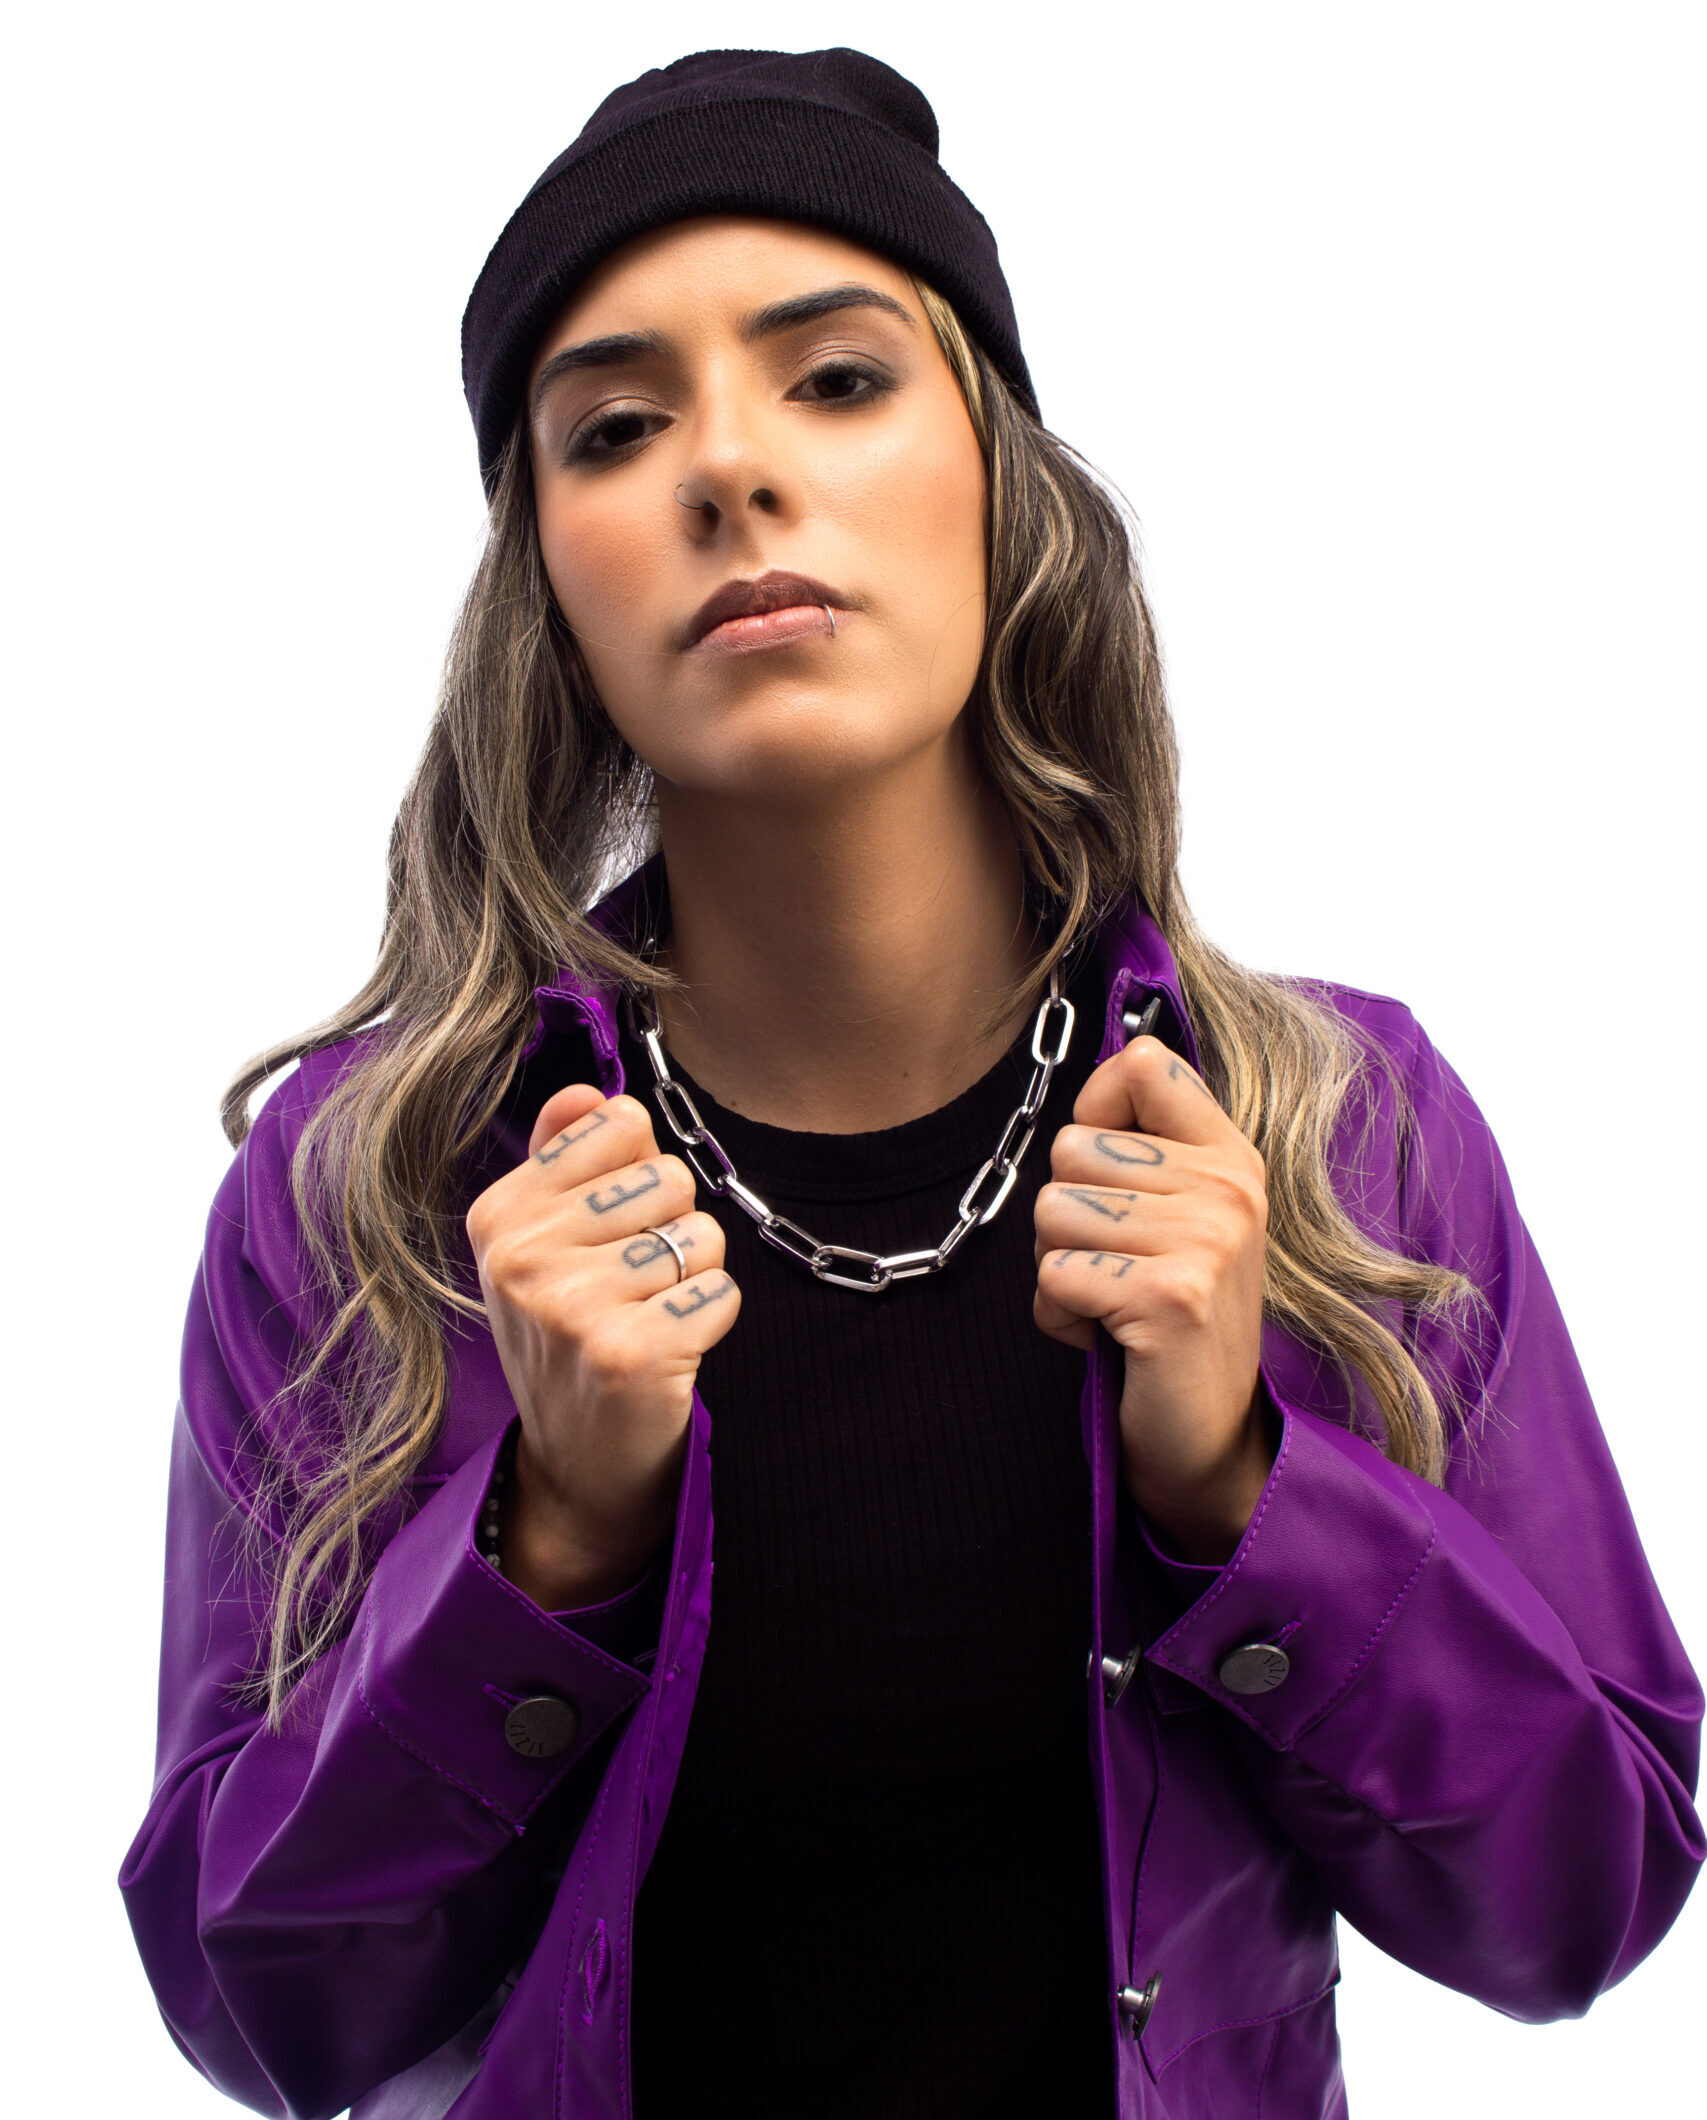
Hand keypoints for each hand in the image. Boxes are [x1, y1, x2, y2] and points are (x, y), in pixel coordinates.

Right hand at [464, 1086, 739, 1606]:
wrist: (578, 1467)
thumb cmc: (572, 1338)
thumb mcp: (546, 1246)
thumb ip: (566, 1159)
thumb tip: (589, 1092)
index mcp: (499, 1213)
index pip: (621, 1124)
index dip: (638, 1178)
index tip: (608, 1236)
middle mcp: (521, 1254)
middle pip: (669, 1177)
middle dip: (671, 1229)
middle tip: (631, 1290)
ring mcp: (569, 1305)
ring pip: (701, 1235)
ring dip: (693, 1279)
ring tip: (648, 1320)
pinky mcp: (626, 1351)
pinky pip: (721, 1291)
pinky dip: (711, 1322)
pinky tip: (669, 1353)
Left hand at [1034, 1036, 1273, 1563]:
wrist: (1209, 1442)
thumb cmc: (1173, 1319)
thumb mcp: (1180, 1217)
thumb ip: (1147, 1146)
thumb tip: (1110, 1064)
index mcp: (1232, 1157)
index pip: (1143, 1064)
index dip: (1095, 1113)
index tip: (1111, 1175)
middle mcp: (1229, 1189)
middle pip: (1069, 1147)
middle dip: (1066, 1217)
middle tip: (1117, 1267)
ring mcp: (1206, 1241)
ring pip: (1052, 1211)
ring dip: (1061, 1269)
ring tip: (1114, 1303)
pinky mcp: (1169, 1297)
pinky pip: (1053, 1275)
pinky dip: (1059, 1315)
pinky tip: (1107, 1338)